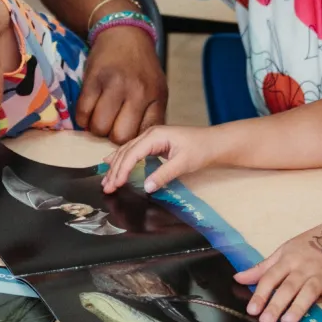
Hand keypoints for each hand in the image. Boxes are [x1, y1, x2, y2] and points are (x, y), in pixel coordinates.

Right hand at [76, 26, 166, 144]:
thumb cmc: (141, 66)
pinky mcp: (93, 80)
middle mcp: (137, 91)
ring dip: (96, 128)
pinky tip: (89, 110)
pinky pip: (82, 113)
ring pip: (99, 127)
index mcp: (156, 96)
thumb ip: (152, 115)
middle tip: (111, 125)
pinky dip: (82, 118)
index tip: (128, 135)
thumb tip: (140, 144)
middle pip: (120, 136)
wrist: (124, 33)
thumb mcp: (157, 88)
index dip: (134, 141)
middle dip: (112, 136)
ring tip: (99, 117)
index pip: (144, 134)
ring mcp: (114, 85)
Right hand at [100, 123, 217, 193]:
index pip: (132, 154)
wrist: (215, 142)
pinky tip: (111, 162)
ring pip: (127, 151)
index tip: (115, 185)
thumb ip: (164, 175)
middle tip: (106, 187)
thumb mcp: (183, 163)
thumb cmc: (201, 149)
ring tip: (106, 180)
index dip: (122, 170)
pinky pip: (132, 151)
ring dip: (115, 166)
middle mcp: (149, 134)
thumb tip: (146, 187)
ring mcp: (151, 137)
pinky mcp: (154, 143)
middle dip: (114, 170)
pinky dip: (121, 159)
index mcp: (155, 135)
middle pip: (126, 152)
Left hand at [234, 226, 321, 321]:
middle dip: (276, 304)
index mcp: (288, 260)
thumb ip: (262, 268)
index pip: (271, 278)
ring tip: (288, 321)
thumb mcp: (283, 252)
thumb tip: (238, 278)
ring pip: (310, 290)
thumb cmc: (307, 247)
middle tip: (266, 321)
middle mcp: (304, 267)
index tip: (252, 310)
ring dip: (299, 306)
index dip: (260, 294)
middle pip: (288, 287)